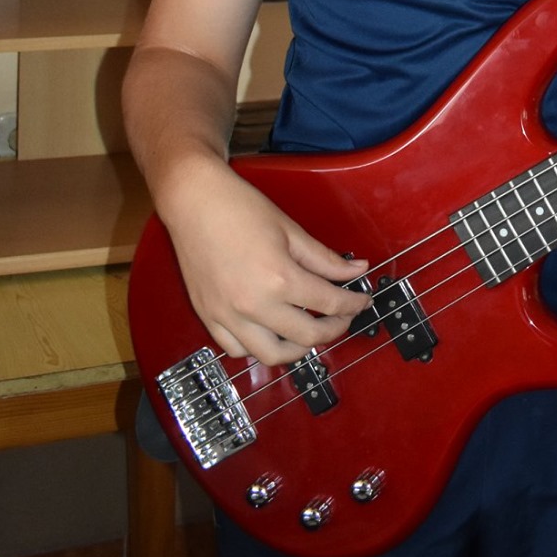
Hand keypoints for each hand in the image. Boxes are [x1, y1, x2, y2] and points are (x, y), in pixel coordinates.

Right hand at [160, 156, 368, 365]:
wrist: (194, 201)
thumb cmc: (239, 208)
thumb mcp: (291, 230)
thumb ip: (326, 258)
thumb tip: (357, 270)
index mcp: (279, 279)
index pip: (329, 304)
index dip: (353, 305)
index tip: (362, 301)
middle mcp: (254, 305)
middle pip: (307, 336)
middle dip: (334, 329)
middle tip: (342, 317)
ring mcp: (228, 315)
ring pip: (271, 355)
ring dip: (297, 349)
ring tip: (309, 332)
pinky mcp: (208, 317)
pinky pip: (237, 350)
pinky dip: (257, 349)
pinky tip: (270, 332)